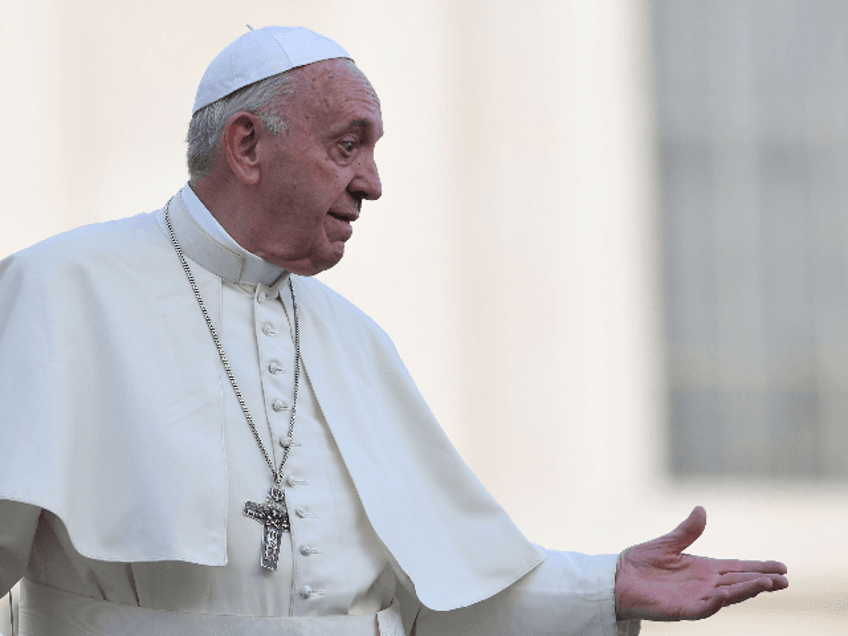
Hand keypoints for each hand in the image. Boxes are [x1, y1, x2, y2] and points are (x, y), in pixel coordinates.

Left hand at [614, 506, 787, 621]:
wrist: (616, 578)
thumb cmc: (640, 563)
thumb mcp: (667, 543)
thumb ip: (687, 531)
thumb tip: (701, 509)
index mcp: (703, 569)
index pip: (737, 568)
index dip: (759, 567)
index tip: (783, 567)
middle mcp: (704, 584)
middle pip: (739, 582)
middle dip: (762, 581)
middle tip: (784, 579)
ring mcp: (694, 598)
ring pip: (727, 596)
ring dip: (746, 591)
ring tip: (766, 584)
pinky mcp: (680, 609)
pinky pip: (702, 609)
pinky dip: (715, 603)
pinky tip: (726, 595)